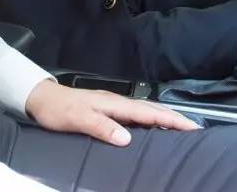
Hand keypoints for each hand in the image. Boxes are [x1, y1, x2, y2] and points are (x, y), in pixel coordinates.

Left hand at [24, 79, 199, 146]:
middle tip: (194, 128)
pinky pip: (135, 114)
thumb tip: (127, 138)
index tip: (191, 127)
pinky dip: (150, 119)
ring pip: (145, 110)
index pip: (149, 112)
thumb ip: (102, 127)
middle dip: (174, 117)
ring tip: (180, 127)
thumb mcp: (78, 119)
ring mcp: (113, 104)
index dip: (171, 120)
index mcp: (114, 104)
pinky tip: (151, 126)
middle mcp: (117, 102)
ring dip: (164, 117)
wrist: (42, 98)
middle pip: (152, 109)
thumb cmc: (59, 109)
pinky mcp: (107, 109)